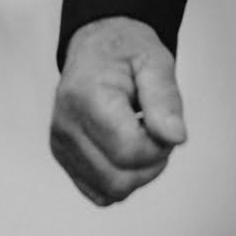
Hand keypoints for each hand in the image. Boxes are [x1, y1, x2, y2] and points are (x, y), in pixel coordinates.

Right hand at [50, 18, 184, 204]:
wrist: (96, 44)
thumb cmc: (126, 50)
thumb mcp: (154, 59)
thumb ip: (165, 97)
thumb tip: (175, 137)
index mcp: (86, 96)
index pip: (130, 151)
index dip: (159, 145)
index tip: (162, 119)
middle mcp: (66, 124)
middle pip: (120, 179)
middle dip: (150, 163)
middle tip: (155, 129)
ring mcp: (60, 144)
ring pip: (110, 191)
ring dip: (137, 172)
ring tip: (139, 135)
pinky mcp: (63, 156)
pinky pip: (99, 192)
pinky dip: (120, 179)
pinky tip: (124, 148)